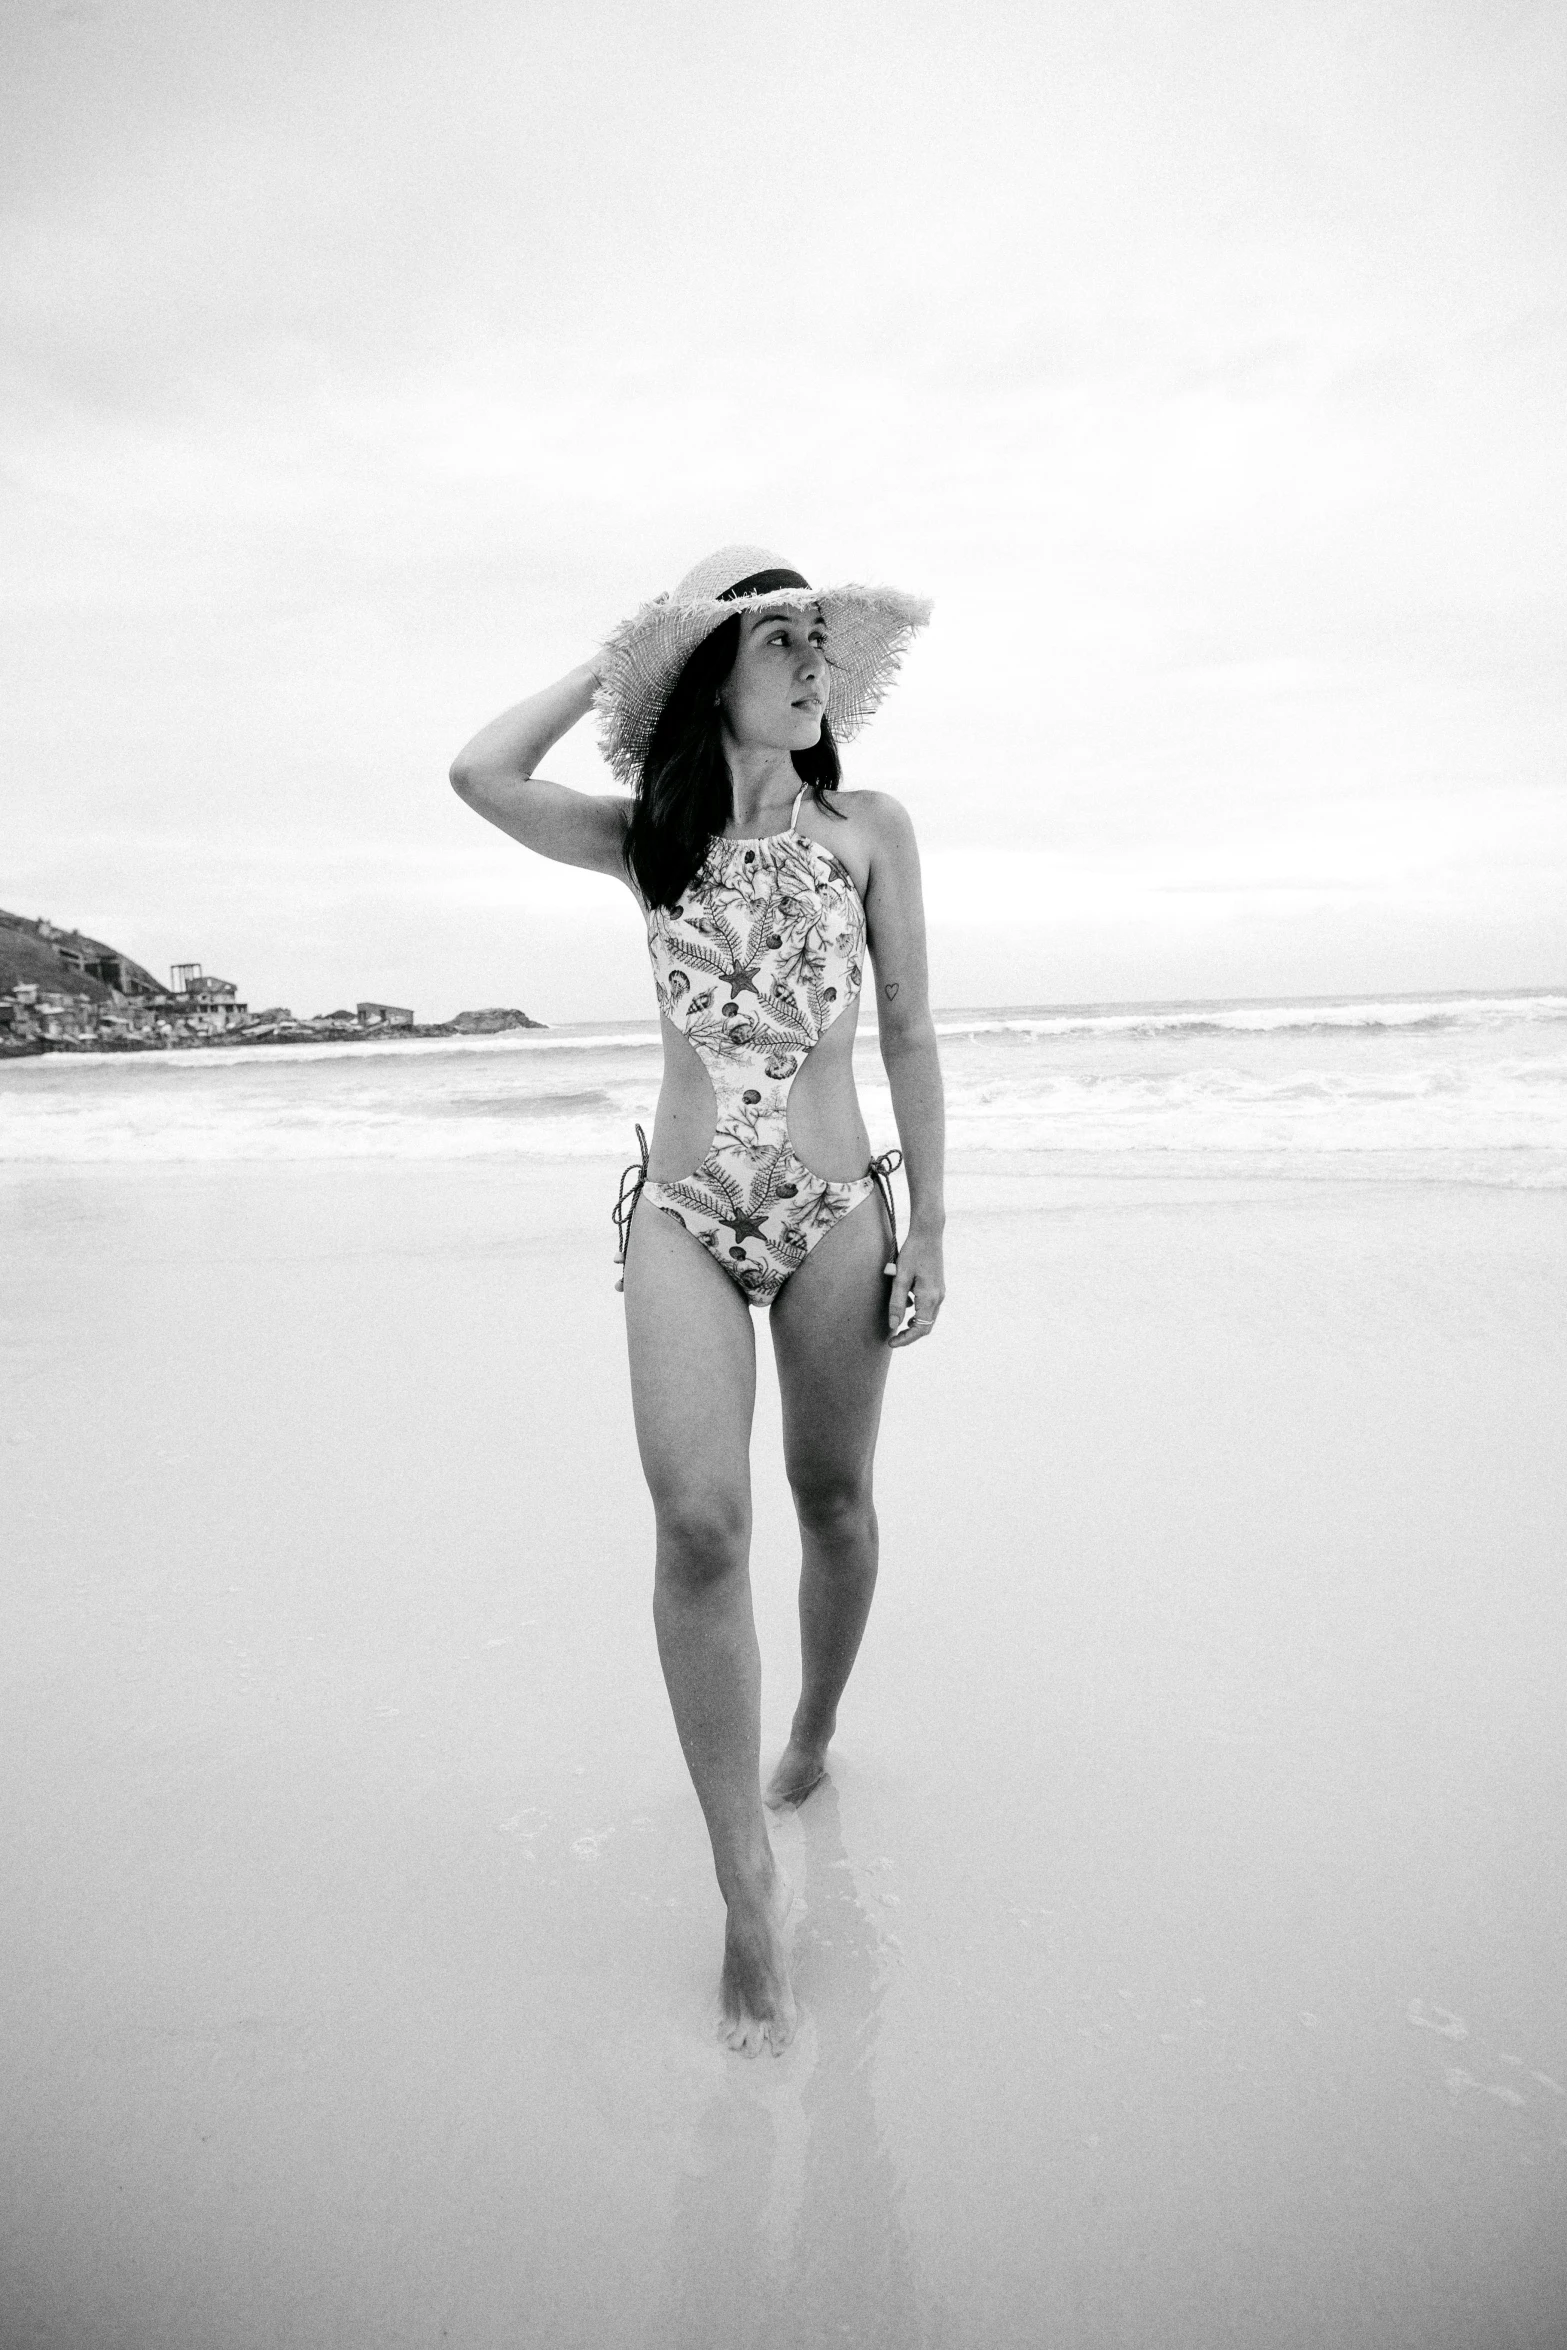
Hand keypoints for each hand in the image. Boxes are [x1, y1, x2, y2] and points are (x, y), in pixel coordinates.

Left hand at [886, 1228, 945, 1347]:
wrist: (928, 1234)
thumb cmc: (912, 1253)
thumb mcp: (900, 1278)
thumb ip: (897, 1303)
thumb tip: (893, 1326)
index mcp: (929, 1297)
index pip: (919, 1329)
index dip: (905, 1340)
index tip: (891, 1343)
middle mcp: (938, 1298)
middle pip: (926, 1327)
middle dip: (910, 1335)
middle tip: (893, 1338)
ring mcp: (940, 1292)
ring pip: (928, 1317)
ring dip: (914, 1324)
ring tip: (898, 1324)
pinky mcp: (938, 1287)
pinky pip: (929, 1307)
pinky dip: (918, 1312)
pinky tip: (906, 1303)